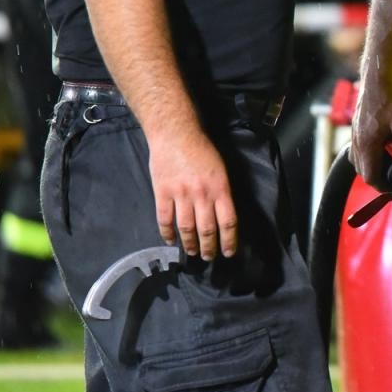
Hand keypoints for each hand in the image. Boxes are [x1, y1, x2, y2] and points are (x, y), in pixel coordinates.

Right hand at [149, 129, 236, 259]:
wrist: (176, 134)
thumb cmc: (201, 149)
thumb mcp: (221, 169)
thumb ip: (222, 192)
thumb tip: (222, 216)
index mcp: (220, 188)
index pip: (228, 222)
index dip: (229, 241)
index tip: (229, 252)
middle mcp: (202, 194)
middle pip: (207, 229)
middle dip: (208, 248)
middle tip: (208, 257)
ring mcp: (181, 194)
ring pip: (186, 228)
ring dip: (189, 244)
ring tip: (191, 252)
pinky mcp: (162, 193)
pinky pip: (165, 219)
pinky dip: (167, 233)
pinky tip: (170, 240)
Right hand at [351, 74, 391, 191]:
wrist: (378, 77)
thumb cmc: (390, 99)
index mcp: (366, 146)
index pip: (371, 178)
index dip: (384, 187)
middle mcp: (356, 143)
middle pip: (365, 171)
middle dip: (382, 176)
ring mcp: (354, 135)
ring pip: (360, 161)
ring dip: (376, 165)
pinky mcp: (357, 127)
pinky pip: (360, 149)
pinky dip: (372, 153)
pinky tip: (386, 145)